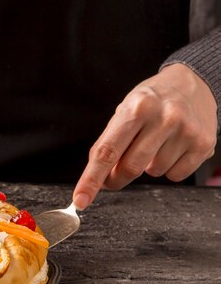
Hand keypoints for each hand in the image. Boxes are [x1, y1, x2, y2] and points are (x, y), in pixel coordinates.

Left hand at [73, 63, 217, 209]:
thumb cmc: (151, 101)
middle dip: (115, 179)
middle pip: (129, 168)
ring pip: (153, 173)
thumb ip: (109, 143)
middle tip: (113, 176)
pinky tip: (171, 148)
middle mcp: (164, 118)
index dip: (91, 179)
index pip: (107, 151)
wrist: (192, 84)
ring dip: (146, 167)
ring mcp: (186, 131)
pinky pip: (175, 175)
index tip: (80, 199)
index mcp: (137, 108)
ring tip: (153, 144)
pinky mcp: (204, 144)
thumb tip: (98, 179)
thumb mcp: (124, 111)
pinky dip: (168, 168)